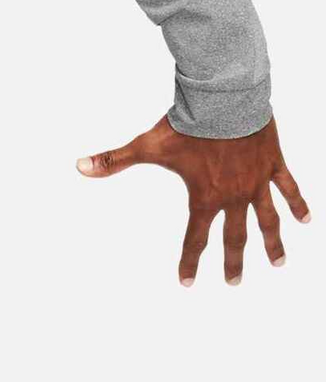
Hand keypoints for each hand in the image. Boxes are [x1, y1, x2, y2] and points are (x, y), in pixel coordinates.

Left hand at [75, 113, 309, 284]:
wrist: (225, 97)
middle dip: (232, 263)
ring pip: (267, 219)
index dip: (188, 262)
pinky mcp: (272, 163)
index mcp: (204, 198)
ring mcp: (256, 181)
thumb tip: (79, 167)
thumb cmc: (187, 124)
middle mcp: (233, 196)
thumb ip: (114, 160)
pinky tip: (307, 221)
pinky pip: (288, 188)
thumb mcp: (148, 145)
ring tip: (279, 263)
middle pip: (234, 238)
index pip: (194, 239)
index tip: (186, 283)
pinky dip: (297, 204)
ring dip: (272, 242)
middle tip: (233, 283)